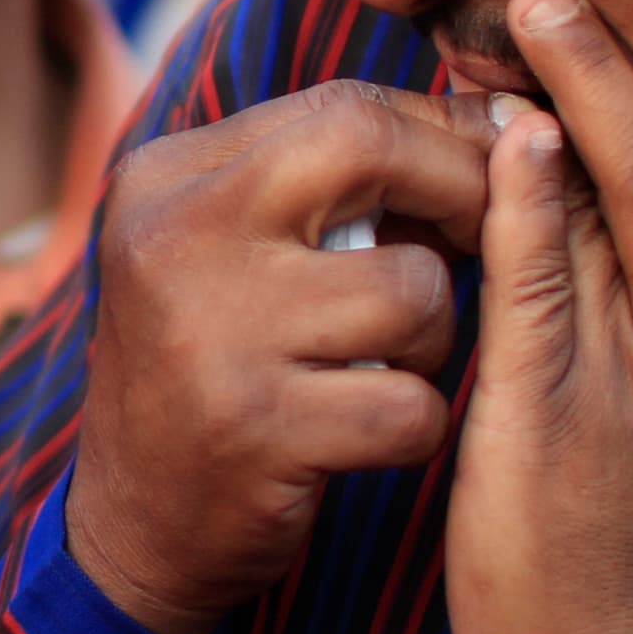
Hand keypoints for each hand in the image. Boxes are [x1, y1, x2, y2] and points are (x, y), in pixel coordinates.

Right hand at [64, 81, 503, 633]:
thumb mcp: (229, 249)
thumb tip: (497, 116)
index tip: (498, 171)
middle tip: (490, 241)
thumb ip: (321, 180)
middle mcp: (173, 236)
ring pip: (412, 290)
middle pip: (368, 146)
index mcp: (164, 179)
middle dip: (463, 189)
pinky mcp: (254, 428)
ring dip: (433, 339)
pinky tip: (368, 435)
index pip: (338, 108)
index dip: (444, 133)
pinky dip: (416, 426)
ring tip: (383, 366)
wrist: (135, 525)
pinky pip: (413, 403)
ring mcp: (209, 331)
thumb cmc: (216, 366)